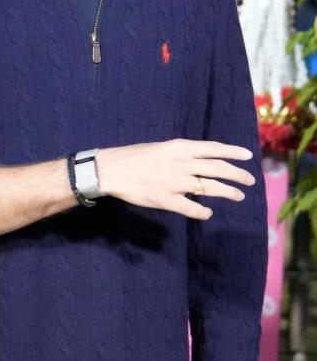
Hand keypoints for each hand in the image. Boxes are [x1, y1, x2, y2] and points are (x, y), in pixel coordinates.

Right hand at [96, 139, 253, 220]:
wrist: (111, 170)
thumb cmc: (132, 156)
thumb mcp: (160, 147)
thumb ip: (180, 154)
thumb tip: (198, 162)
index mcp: (179, 148)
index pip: (214, 149)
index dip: (234, 152)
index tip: (248, 156)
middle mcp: (182, 164)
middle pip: (218, 169)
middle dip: (237, 175)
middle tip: (249, 180)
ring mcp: (176, 183)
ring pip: (211, 189)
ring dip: (228, 193)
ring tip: (238, 196)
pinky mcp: (167, 200)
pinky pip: (192, 209)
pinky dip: (203, 212)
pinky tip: (207, 213)